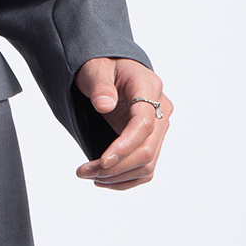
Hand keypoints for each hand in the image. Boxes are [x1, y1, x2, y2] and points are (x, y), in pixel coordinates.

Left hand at [73, 57, 171, 190]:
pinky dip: (126, 179)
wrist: (112, 68)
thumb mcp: (95, 68)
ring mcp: (159, 128)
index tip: (102, 161)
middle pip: (147, 150)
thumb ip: (100, 85)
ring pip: (147, 164)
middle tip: (84, 172)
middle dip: (116, 167)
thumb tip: (105, 104)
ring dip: (118, 177)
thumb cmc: (104, 65)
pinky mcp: (151, 140)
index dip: (125, 146)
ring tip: (89, 175)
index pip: (144, 124)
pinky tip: (104, 179)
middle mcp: (161, 110)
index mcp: (149, 88)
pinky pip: (145, 168)